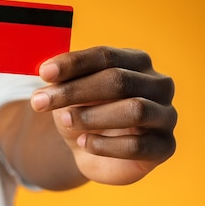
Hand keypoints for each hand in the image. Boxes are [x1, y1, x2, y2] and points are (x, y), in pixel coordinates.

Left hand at [30, 46, 176, 184]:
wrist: (90, 149)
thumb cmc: (82, 110)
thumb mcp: (68, 93)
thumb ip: (62, 80)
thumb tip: (49, 73)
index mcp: (136, 61)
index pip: (106, 56)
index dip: (73, 63)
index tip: (43, 73)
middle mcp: (158, 84)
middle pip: (118, 80)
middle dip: (74, 91)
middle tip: (40, 102)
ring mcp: (166, 115)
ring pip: (135, 110)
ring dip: (92, 116)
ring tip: (65, 121)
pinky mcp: (165, 147)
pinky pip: (138, 146)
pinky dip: (105, 145)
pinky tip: (84, 143)